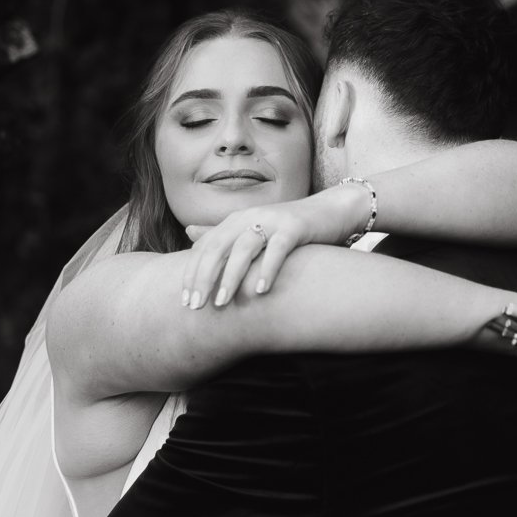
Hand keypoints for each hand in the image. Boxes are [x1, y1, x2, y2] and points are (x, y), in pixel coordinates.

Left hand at [180, 182, 373, 307]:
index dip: (192, 273)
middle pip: (218, 247)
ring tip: (222, 303)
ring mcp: (273, 220)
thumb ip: (222, 233)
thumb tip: (188, 232)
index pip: (205, 247)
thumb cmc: (288, 228)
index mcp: (236, 220)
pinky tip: (262, 291)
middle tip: (196, 306)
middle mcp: (250, 216)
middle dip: (204, 277)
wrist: (332, 210)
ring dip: (231, 276)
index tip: (184, 302)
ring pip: (244, 247)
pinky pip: (278, 248)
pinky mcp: (295, 226)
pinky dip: (268, 269)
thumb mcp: (252, 229)